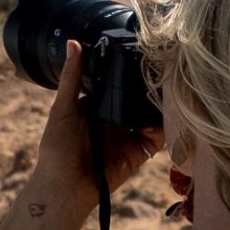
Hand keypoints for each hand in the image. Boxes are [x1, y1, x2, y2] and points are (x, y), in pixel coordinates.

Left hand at [34, 40, 161, 207]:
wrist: (66, 187)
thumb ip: (72, 78)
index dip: (128, 68)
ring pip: (152, 113)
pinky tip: (171, 111)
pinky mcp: (141, 150)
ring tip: (172, 85)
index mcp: (97, 104)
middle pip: (137, 96)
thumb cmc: (57, 147)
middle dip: (149, 85)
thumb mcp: (63, 108)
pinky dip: (166, 124)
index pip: (117, 81)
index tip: (143, 49)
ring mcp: (130, 133)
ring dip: (161, 102)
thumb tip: (73, 42)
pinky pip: (158, 135)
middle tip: (164, 65)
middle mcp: (116, 116)